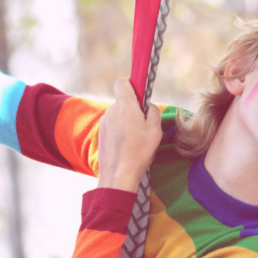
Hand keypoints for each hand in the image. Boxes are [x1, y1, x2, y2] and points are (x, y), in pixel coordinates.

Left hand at [97, 78, 162, 192]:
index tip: (141, 93)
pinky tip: (127, 145)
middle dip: (133, 107)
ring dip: (127, 121)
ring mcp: (104, 123)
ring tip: (136, 138)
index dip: (132, 84)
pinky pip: (113, 125)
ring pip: (118, 114)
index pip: (122, 82)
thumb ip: (152, 112)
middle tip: (143, 123)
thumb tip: (147, 106)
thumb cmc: (139, 152)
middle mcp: (111, 111)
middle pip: (122, 100)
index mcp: (124, 106)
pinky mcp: (101, 134)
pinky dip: (120, 131)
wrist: (119, 175)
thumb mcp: (155, 130)